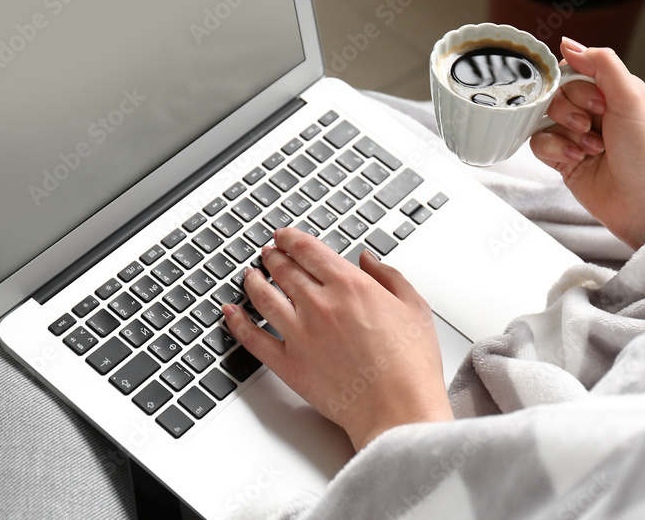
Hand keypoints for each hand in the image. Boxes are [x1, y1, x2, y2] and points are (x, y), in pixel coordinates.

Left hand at [223, 228, 452, 450]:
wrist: (398, 408)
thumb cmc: (410, 364)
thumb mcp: (414, 307)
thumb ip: (389, 276)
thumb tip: (367, 259)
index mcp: (349, 285)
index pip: (307, 250)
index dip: (290, 238)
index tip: (284, 236)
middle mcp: (319, 305)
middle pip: (283, 270)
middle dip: (272, 257)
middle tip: (268, 253)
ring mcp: (299, 334)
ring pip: (263, 297)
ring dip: (253, 281)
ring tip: (249, 275)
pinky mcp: (288, 364)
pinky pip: (252, 339)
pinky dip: (237, 323)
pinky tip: (231, 313)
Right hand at [530, 38, 644, 248]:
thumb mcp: (632, 97)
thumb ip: (601, 64)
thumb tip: (568, 44)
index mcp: (613, 92)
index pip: (573, 71)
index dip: (576, 84)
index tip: (597, 101)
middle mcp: (594, 112)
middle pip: (556, 94)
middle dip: (570, 111)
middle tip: (592, 126)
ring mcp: (577, 137)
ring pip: (544, 119)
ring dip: (566, 133)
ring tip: (591, 148)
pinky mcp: (564, 160)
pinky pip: (539, 144)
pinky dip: (556, 150)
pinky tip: (578, 160)